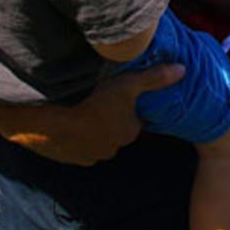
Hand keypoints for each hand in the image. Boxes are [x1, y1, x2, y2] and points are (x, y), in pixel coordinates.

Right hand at [0, 63, 184, 165]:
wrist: (46, 114)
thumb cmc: (91, 94)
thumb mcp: (129, 82)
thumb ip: (157, 78)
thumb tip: (183, 71)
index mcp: (128, 131)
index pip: (132, 119)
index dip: (124, 105)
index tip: (114, 92)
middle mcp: (110, 148)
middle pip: (112, 130)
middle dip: (106, 117)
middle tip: (95, 97)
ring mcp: (87, 156)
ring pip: (92, 138)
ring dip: (87, 126)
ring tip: (78, 105)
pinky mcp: (65, 159)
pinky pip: (71, 145)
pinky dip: (69, 134)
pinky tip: (63, 117)